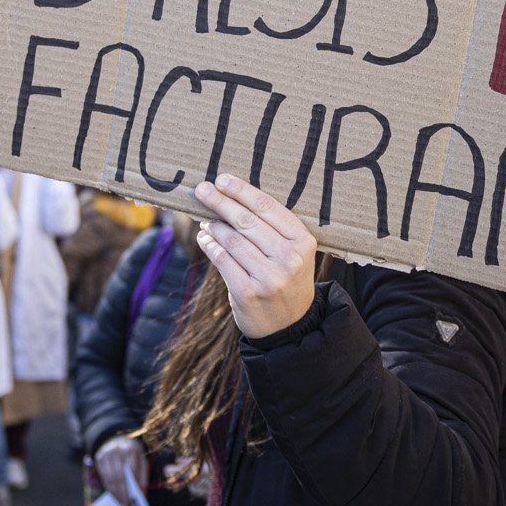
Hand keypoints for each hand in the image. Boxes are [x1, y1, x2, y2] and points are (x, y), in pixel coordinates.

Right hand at [95, 435, 146, 505]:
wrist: (116, 438)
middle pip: (119, 476)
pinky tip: (115, 495)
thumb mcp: (141, 459)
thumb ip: (142, 475)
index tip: (134, 499)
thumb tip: (141, 493)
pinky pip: (104, 477)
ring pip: (110, 478)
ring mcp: (106, 453)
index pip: (131, 470)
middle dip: (123, 493)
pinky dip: (109, 488)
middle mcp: (117, 449)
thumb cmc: (132, 453)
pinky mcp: (99, 458)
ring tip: (121, 502)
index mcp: (131, 448)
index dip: (132, 486)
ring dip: (116, 493)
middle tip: (127, 505)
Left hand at [193, 176, 316, 340]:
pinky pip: (221, 260)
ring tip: (205, 219)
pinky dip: (209, 246)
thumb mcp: (293, 252)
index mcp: (302, 241)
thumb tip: (231, 197)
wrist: (291, 325)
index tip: (222, 179)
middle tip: (202, 189)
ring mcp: (268, 278)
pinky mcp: (247, 293)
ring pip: (232, 240)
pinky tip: (204, 238)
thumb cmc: (287, 279)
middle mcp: (288, 259)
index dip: (241, 191)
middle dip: (220, 202)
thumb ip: (272, 228)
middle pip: (246, 221)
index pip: (267, 207)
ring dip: (213, 226)